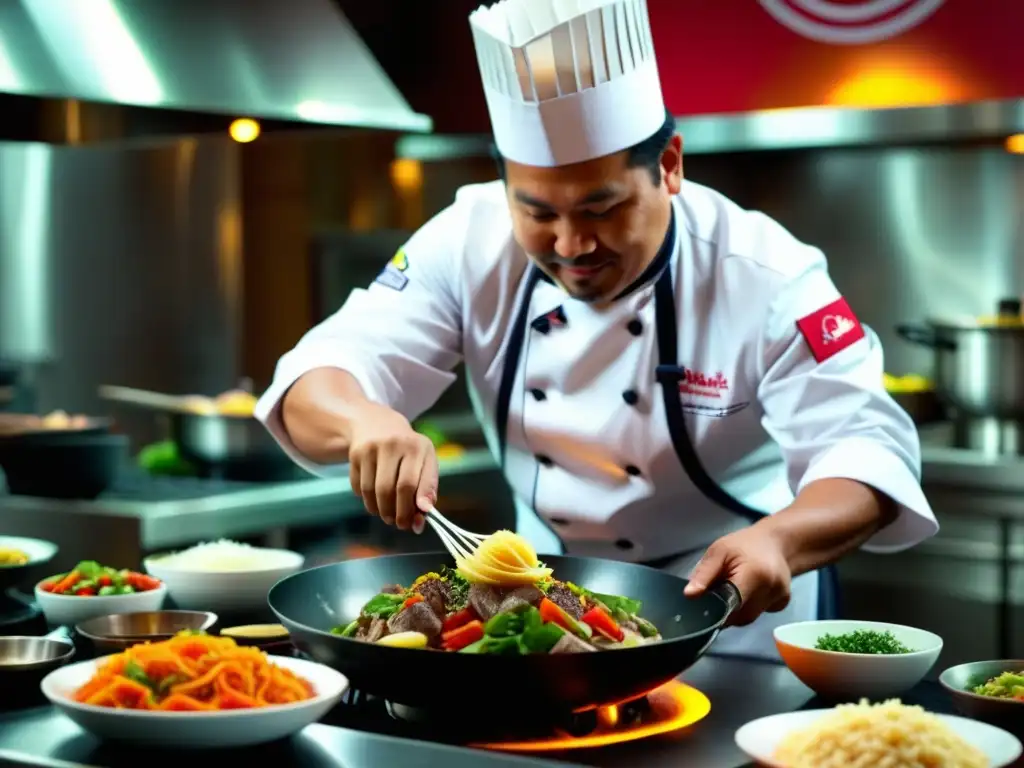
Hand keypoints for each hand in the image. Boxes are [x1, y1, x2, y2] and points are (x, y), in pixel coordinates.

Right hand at [346, 403, 437, 532]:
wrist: (376, 423)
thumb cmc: (408, 449)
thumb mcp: (425, 460)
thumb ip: (428, 486)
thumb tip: (424, 513)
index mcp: (416, 447)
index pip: (412, 483)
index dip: (412, 507)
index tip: (416, 523)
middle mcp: (393, 444)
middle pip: (390, 489)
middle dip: (396, 513)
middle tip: (400, 524)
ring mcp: (371, 448)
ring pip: (372, 491)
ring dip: (380, 510)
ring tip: (387, 515)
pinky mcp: (354, 454)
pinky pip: (359, 487)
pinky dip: (367, 500)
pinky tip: (375, 500)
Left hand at [683, 523, 791, 625]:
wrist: (775, 542)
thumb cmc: (744, 544)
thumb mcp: (719, 551)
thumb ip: (704, 574)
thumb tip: (689, 595)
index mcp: (756, 575)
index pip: (732, 605)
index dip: (716, 609)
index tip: (704, 605)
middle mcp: (773, 590)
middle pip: (741, 615)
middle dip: (724, 611)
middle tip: (716, 593)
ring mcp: (780, 598)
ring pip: (749, 618)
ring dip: (735, 610)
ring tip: (731, 590)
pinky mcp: (783, 603)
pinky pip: (758, 613)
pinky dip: (747, 608)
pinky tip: (745, 593)